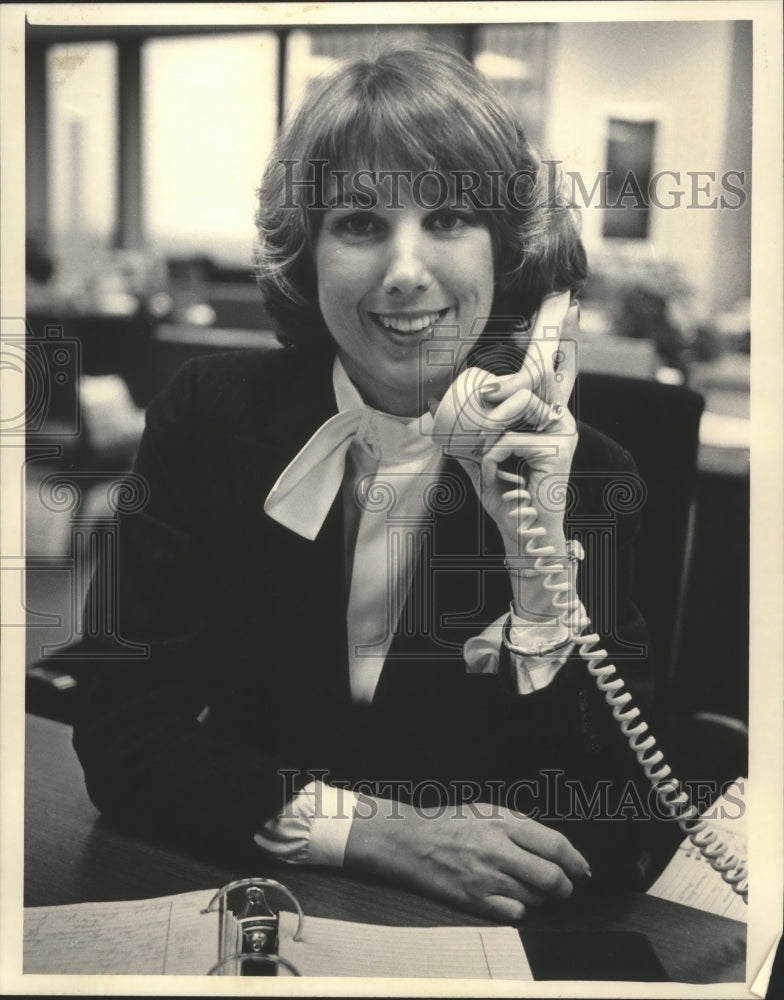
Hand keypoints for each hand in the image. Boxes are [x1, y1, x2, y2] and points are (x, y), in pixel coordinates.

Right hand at [344, 794, 590, 920]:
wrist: (409, 843)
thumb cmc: (449, 824)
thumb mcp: (485, 810)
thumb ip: (518, 826)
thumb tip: (552, 845)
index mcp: (504, 823)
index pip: (555, 845)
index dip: (576, 860)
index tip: (583, 870)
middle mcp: (499, 851)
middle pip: (551, 878)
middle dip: (565, 886)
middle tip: (564, 887)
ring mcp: (487, 879)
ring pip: (535, 898)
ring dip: (540, 897)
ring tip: (528, 888)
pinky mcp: (475, 902)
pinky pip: (514, 914)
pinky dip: (518, 909)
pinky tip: (509, 899)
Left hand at [447, 301, 579, 550]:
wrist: (523, 531)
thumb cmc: (505, 492)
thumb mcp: (480, 454)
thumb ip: (465, 428)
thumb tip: (434, 402)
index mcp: (545, 412)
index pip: (552, 366)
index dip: (558, 331)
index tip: (566, 302)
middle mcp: (559, 416)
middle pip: (535, 373)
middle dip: (506, 379)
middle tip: (483, 393)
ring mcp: (562, 431)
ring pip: (519, 405)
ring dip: (490, 431)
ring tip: (487, 457)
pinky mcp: (558, 450)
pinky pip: (510, 439)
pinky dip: (492, 458)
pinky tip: (497, 476)